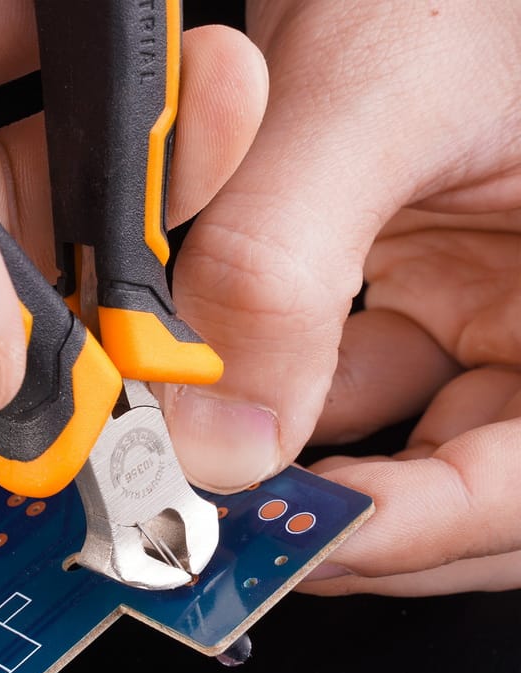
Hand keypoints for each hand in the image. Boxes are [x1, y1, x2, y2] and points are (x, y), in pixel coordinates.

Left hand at [162, 1, 520, 592]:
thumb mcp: (370, 91)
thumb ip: (282, 267)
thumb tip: (217, 434)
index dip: (414, 533)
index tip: (294, 543)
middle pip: (470, 485)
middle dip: (355, 515)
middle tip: (246, 521)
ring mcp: (497, 301)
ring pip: (408, 437)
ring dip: (311, 459)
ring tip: (226, 462)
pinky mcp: (435, 279)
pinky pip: (367, 372)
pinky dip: (298, 393)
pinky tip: (239, 386)